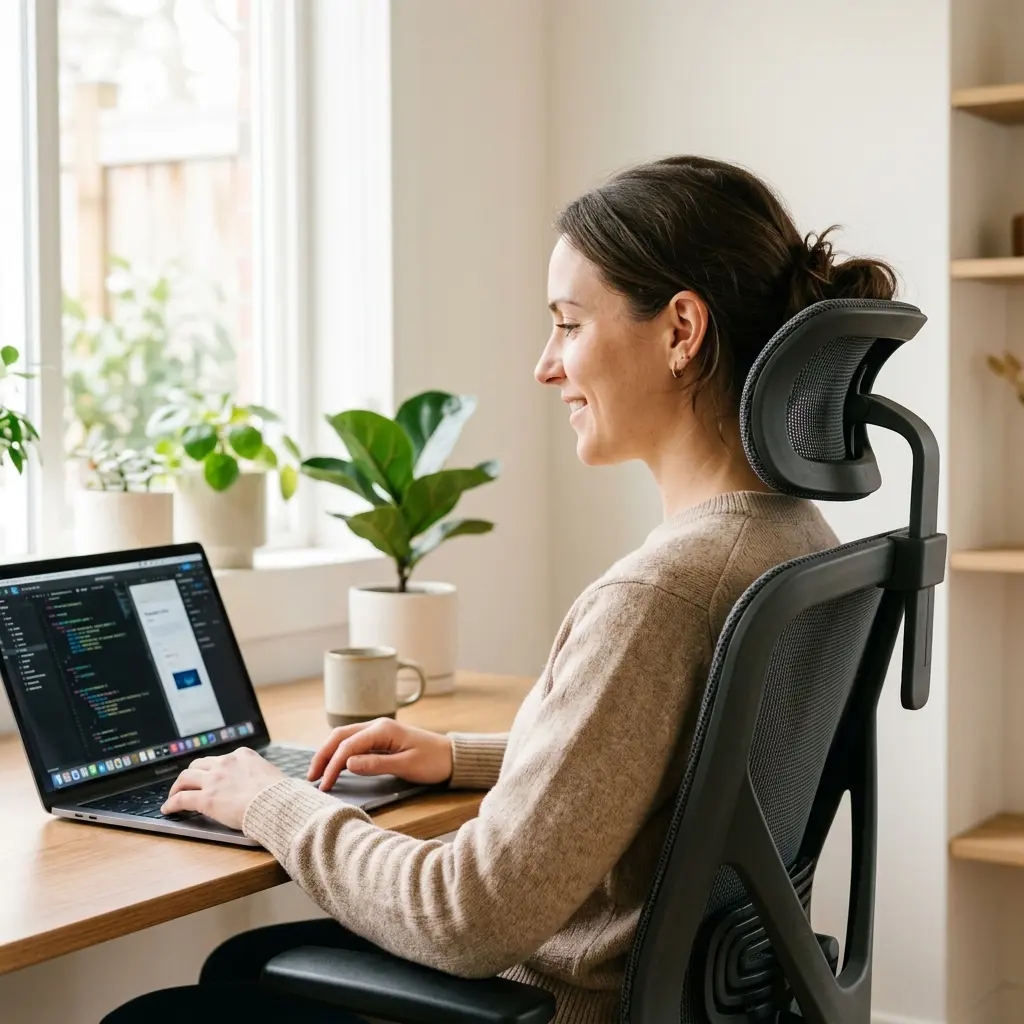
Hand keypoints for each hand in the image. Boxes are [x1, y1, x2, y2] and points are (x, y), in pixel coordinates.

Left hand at [161, 747, 286, 829]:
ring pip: (185, 778)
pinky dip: (171, 803)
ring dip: (177, 786)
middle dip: (191, 774)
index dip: (212, 769)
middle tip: (187, 784)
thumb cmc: (279, 794)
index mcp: (243, 755)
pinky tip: (168, 809)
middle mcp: (226, 763)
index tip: (209, 776)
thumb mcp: (269, 773)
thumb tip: (260, 782)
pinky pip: (181, 799)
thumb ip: (258, 773)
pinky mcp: (206, 799)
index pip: (220, 759)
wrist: (276, 804)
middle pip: (198, 765)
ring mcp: (214, 780)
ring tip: (173, 795)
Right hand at [308, 717, 453, 791]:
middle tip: (311, 778)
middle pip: (340, 736)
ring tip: (318, 773)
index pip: (348, 746)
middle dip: (323, 755)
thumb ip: (376, 764)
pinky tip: (334, 765)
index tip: (325, 785)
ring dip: (329, 753)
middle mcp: (377, 726)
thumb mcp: (406, 766)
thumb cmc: (433, 762)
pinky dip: (340, 753)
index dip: (333, 765)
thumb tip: (347, 764)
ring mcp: (378, 731)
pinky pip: (354, 743)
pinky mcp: (381, 739)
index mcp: (382, 729)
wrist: (452, 757)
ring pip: (345, 738)